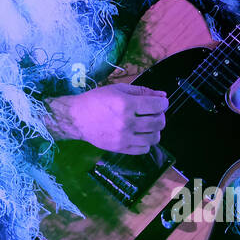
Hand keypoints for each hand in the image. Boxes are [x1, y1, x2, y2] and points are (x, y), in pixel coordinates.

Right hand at [44, 83, 167, 154]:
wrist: (76, 118)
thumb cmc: (96, 100)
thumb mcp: (118, 89)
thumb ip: (141, 91)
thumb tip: (163, 96)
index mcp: (126, 104)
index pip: (157, 105)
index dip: (163, 103)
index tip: (160, 102)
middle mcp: (126, 122)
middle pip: (158, 123)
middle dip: (161, 116)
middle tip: (154, 113)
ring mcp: (123, 138)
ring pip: (154, 138)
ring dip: (155, 130)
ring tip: (147, 125)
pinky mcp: (120, 148)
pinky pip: (144, 149)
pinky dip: (146, 142)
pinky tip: (139, 135)